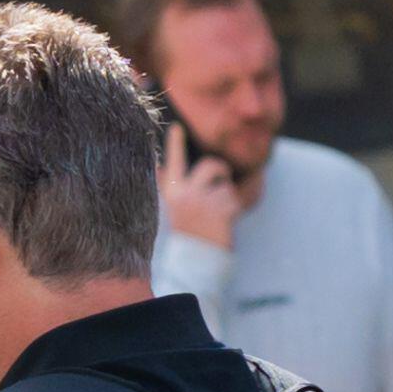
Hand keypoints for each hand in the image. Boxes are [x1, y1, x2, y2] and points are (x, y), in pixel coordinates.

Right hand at [161, 128, 238, 253]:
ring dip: (227, 199)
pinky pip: (235, 201)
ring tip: (218, 217)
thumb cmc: (186, 236)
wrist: (196, 263)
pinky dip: (234, 212)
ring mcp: (203, 202)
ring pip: (225, 186)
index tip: (177, 128)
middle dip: (220, 171)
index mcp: (173, 194)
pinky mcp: (221, 211)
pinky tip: (224, 225)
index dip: (176, 145)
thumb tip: (157, 166)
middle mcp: (185, 195)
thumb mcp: (174, 210)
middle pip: (210, 167)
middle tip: (223, 179)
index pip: (174, 164)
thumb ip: (169, 186)